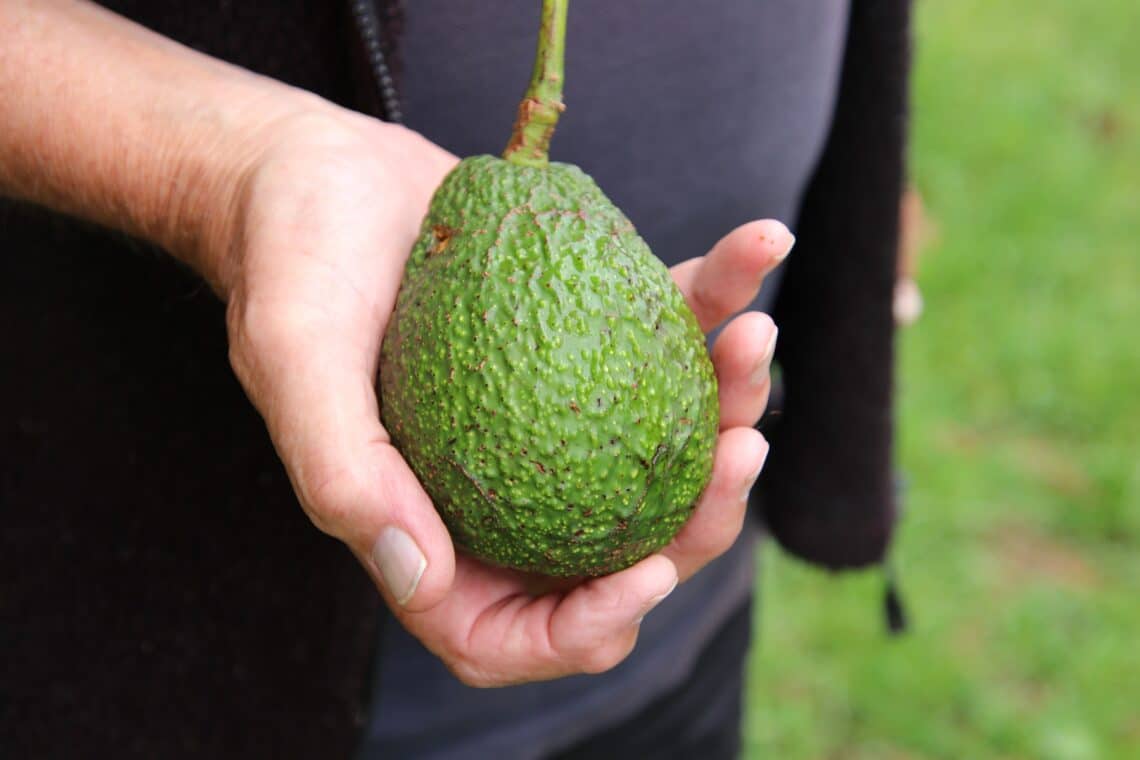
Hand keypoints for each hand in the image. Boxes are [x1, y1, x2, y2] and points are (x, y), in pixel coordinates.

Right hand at [221, 109, 791, 686]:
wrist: (318, 170)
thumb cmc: (289, 264)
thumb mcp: (293, 358)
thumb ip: (341, 471)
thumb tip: (422, 578)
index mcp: (423, 526)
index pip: (507, 632)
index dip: (587, 627)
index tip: (646, 570)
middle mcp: (499, 487)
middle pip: (617, 549)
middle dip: (698, 519)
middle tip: (742, 446)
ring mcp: (551, 416)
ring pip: (660, 450)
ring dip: (729, 403)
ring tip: (753, 334)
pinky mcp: (586, 341)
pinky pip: (666, 337)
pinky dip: (716, 296)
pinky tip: (758, 244)